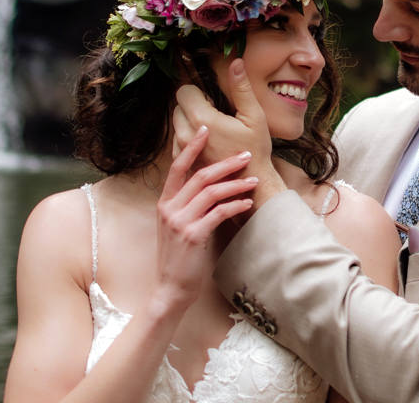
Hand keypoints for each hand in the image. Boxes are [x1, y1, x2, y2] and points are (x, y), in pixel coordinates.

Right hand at [151, 125, 259, 314]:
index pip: (177, 167)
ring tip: (254, 180)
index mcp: (165, 203)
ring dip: (237, 184)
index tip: (205, 129)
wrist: (171, 289)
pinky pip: (219, 212)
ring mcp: (180, 222)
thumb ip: (190, 205)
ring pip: (212, 192)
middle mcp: (170, 208)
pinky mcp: (193, 235)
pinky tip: (248, 202)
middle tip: (246, 155)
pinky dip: (236, 204)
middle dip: (226, 163)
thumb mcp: (177, 226)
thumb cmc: (180, 257)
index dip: (191, 147)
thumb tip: (216, 186)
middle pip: (201, 176)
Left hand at [172, 59, 285, 206]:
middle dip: (193, 106)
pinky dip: (189, 138)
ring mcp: (182, 150)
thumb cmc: (256, 150)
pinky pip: (178, 140)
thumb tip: (236, 62)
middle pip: (178, 106)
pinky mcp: (183, 162)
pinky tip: (208, 146)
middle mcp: (186, 134)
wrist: (250, 187)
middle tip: (216, 117)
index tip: (214, 101)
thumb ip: (241, 88)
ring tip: (214, 133)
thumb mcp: (254, 116)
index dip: (199, 92)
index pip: (184, 91)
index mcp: (202, 119)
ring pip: (177, 123)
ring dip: (190, 122)